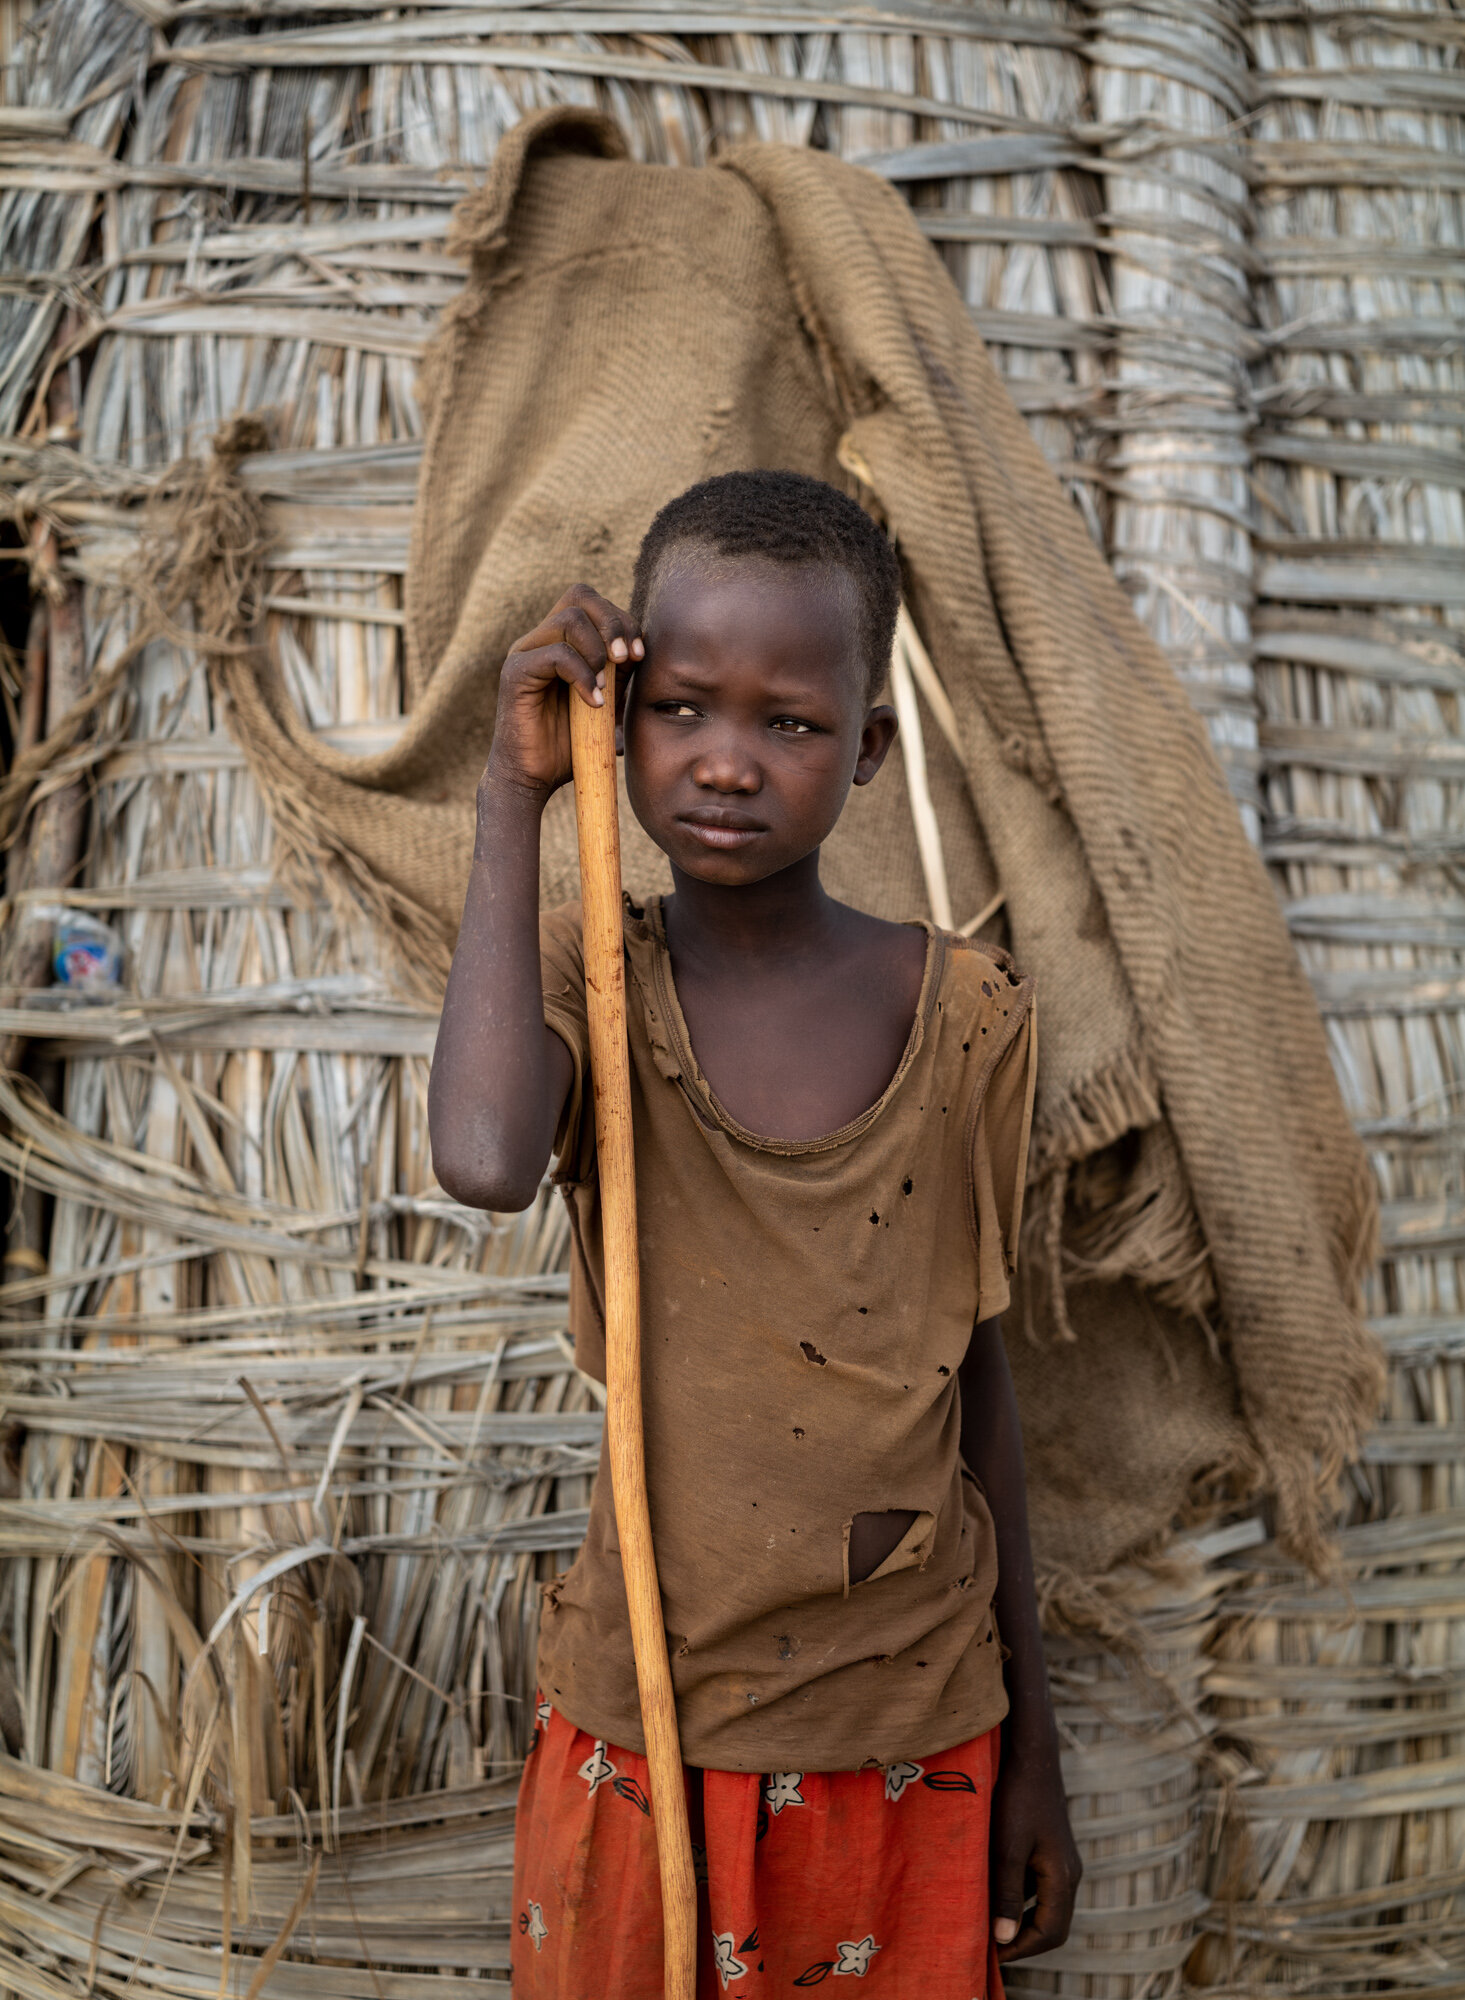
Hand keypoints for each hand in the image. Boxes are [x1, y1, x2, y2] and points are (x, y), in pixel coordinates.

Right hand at [483, 584, 642, 799]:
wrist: (532, 779)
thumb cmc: (568, 746)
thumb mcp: (606, 706)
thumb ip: (620, 677)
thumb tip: (645, 651)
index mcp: (560, 641)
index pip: (594, 604)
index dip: (623, 621)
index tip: (639, 656)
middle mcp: (540, 639)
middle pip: (581, 596)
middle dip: (613, 622)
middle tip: (626, 658)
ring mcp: (525, 652)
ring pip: (570, 619)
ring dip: (597, 650)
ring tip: (605, 686)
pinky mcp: (515, 672)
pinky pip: (557, 653)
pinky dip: (583, 676)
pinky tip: (593, 703)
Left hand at [990, 1732, 1080, 1962]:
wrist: (1030, 1753)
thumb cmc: (1016, 1798)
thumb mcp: (1007, 1847)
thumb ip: (1006, 1893)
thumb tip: (1004, 1938)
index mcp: (1063, 1877)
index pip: (1051, 1933)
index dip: (1022, 1949)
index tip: (991, 1955)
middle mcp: (1069, 1872)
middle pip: (1052, 1924)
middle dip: (1022, 1939)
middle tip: (988, 1946)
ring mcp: (1061, 1860)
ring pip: (1044, 1904)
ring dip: (1018, 1917)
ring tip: (986, 1920)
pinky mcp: (1050, 1847)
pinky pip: (1038, 1884)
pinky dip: (1018, 1895)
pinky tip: (991, 1888)